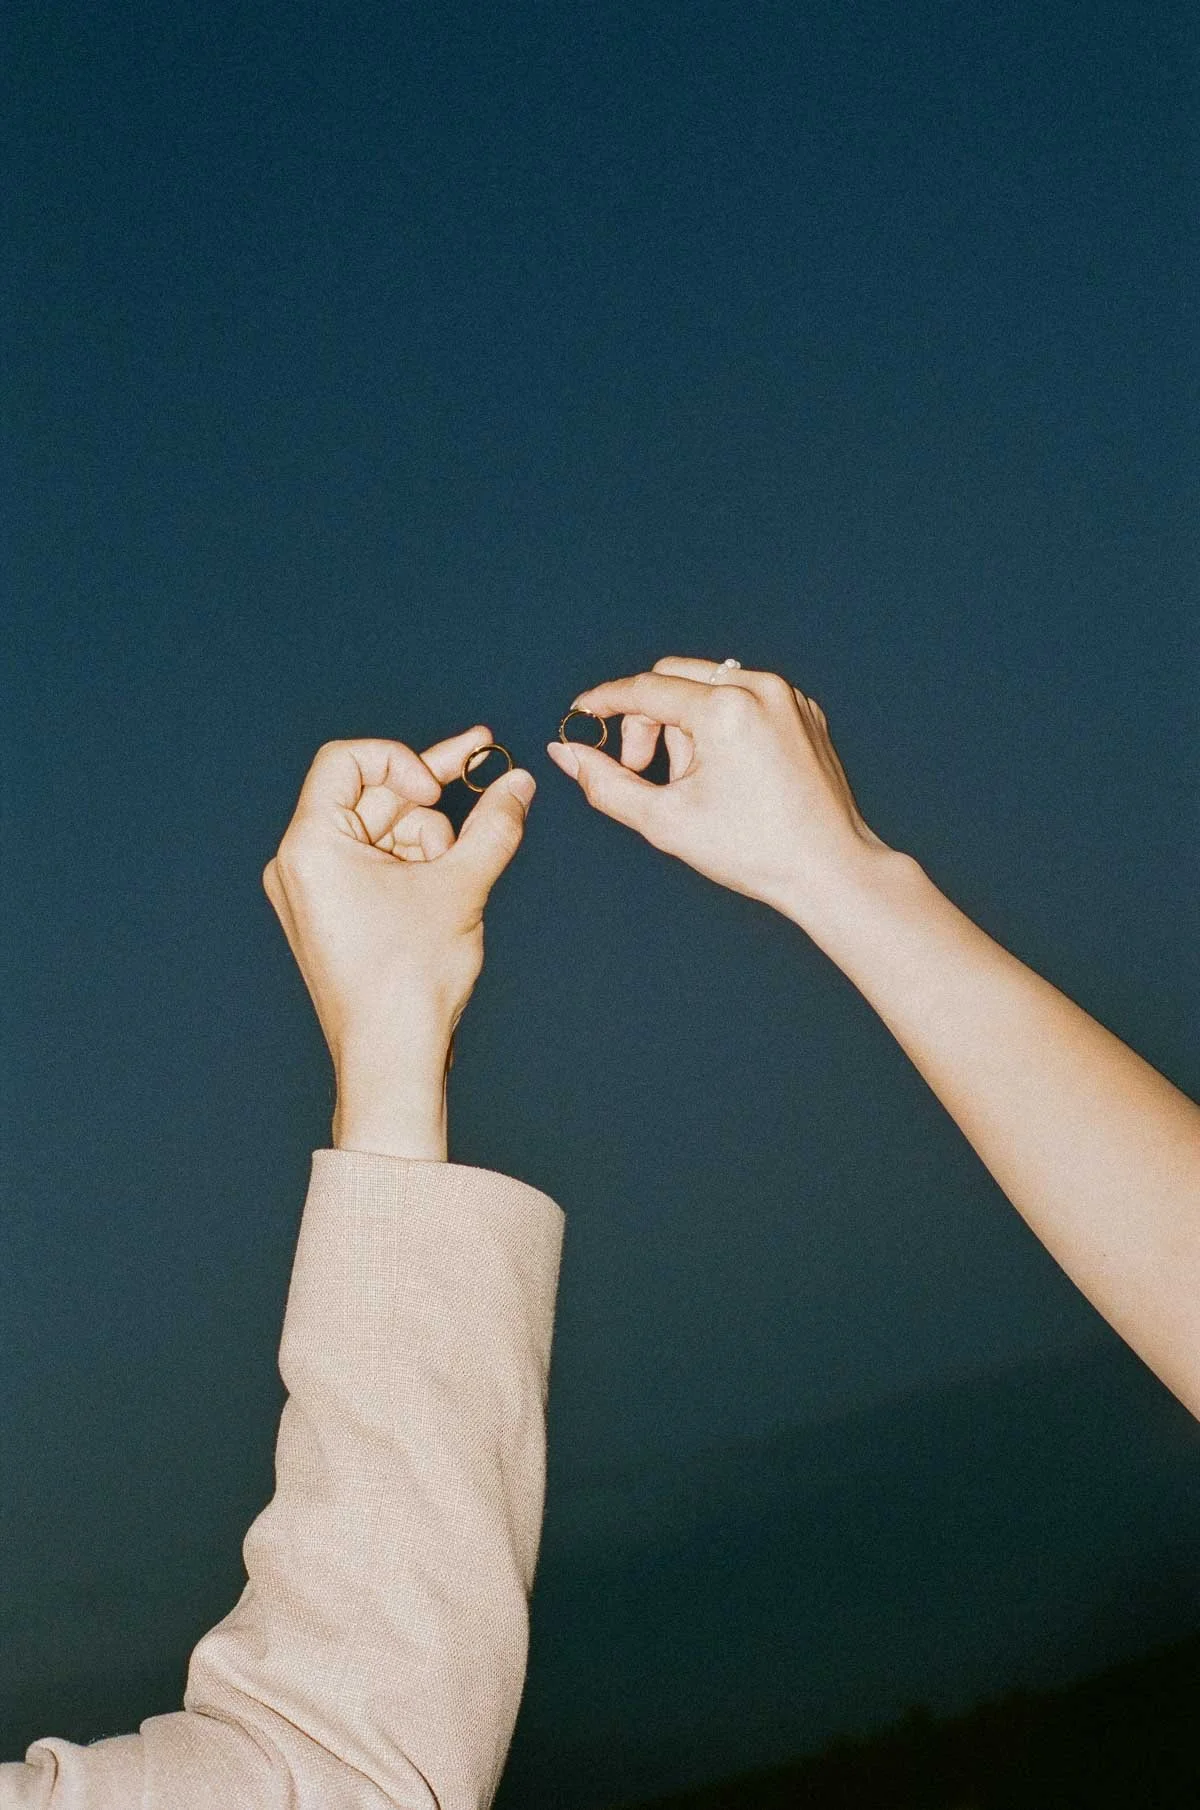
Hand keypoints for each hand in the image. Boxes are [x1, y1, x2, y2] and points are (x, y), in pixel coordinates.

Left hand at [262, 730, 535, 1144]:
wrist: (391, 1056)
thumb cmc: (408, 979)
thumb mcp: (461, 886)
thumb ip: (494, 824)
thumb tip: (519, 783)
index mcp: (311, 845)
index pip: (347, 760)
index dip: (400, 761)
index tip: (437, 790)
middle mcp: (301, 863)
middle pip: (373, 798)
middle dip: (431, 807)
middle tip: (491, 777)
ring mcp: (316, 891)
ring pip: (383, 834)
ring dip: (429, 844)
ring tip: (458, 878)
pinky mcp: (335, 915)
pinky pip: (377, 867)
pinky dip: (416, 868)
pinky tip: (451, 885)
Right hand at [546, 654, 892, 922]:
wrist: (829, 869)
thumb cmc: (751, 850)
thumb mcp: (664, 822)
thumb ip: (605, 783)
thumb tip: (565, 753)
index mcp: (725, 709)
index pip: (644, 688)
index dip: (604, 702)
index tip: (580, 715)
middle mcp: (760, 688)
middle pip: (673, 677)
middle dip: (647, 719)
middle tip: (641, 768)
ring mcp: (788, 697)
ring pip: (708, 686)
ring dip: (685, 724)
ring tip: (696, 782)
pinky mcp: (806, 712)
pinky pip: (746, 698)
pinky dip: (723, 725)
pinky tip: (729, 775)